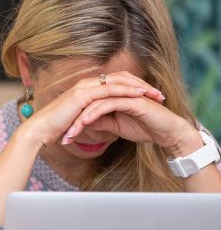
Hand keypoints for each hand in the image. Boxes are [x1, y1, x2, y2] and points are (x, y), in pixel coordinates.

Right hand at [25, 71, 163, 145]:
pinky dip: (127, 91)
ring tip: (155, 93)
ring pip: (117, 81)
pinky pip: (110, 90)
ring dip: (138, 86)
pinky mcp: (83, 95)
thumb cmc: (56, 128)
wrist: (40, 130)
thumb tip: (103, 122)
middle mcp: (86, 84)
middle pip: (120, 77)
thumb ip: (92, 117)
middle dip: (141, 83)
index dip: (133, 87)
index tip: (150, 96)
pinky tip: (140, 94)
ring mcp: (84, 87)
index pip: (114, 82)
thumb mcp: (79, 120)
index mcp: (86, 89)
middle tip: (159, 93)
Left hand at [64, 73, 197, 151]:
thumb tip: (83, 123)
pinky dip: (95, 113)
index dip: (74, 120)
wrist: (166, 133)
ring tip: (71, 133)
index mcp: (111, 97)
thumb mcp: (115, 127)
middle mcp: (115, 92)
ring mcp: (123, 94)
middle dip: (73, 120)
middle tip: (63, 137)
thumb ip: (100, 122)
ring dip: (80, 119)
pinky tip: (85, 122)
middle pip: (87, 103)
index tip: (64, 136)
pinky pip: (108, 104)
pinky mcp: (131, 99)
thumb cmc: (144, 128)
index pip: (86, 106)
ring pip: (94, 103)